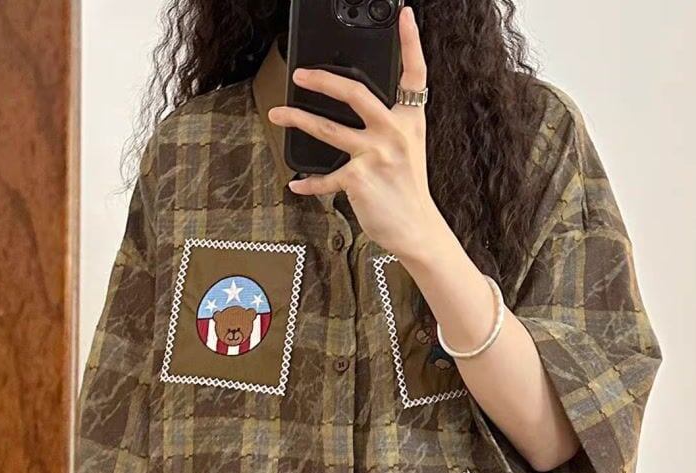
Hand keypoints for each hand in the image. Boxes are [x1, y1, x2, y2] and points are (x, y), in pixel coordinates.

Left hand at [268, 6, 447, 258]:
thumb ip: (388, 128)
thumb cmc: (409, 192)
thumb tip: (355, 116)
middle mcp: (393, 132)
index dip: (411, 43)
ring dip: (297, 119)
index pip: (414, 75)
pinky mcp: (358, 179)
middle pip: (355, 92)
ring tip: (278, 113)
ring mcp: (375, 154)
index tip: (404, 16)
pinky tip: (296, 184)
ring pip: (328, 129)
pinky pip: (325, 178)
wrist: (417, 228)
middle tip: (301, 74)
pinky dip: (309, 183)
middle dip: (323, 79)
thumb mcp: (409, 151)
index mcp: (409, 121)